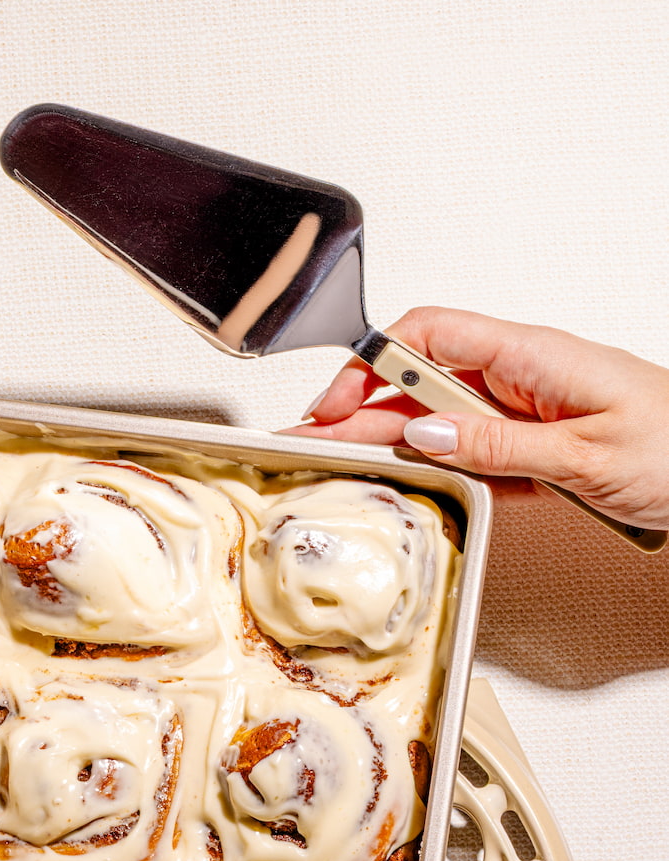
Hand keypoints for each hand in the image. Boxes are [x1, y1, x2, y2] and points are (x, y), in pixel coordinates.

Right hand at [286, 306, 668, 527]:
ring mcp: (527, 414)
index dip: (372, 363)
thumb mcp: (585, 454)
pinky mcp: (537, 449)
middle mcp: (524, 379)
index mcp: (533, 357)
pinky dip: (435, 467)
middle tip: (316, 443)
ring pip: (440, 420)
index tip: (335, 403)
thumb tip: (425, 432)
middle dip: (364, 409)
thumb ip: (499, 445)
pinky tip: (406, 481)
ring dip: (392, 441)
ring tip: (343, 465)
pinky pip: (471, 451)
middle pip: (422, 383)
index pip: (430, 337)